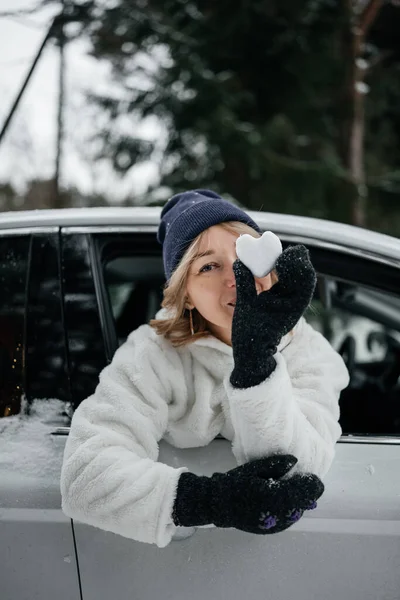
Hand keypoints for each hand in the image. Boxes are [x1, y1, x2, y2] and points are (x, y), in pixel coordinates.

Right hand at [172, 454, 323, 534]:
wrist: (218, 504)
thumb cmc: (235, 482)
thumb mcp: (254, 468)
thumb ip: (275, 464)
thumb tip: (294, 461)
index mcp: (273, 495)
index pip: (302, 492)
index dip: (312, 485)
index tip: (315, 478)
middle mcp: (276, 512)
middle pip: (302, 504)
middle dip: (308, 494)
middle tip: (311, 483)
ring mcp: (273, 524)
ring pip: (296, 514)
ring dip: (301, 503)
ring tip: (301, 492)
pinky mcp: (269, 529)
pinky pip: (287, 520)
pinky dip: (292, 511)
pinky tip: (290, 504)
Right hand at [230, 244, 316, 388]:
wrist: (254, 352)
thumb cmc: (250, 332)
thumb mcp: (245, 304)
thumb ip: (244, 281)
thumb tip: (239, 261)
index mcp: (290, 304)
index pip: (302, 277)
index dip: (294, 262)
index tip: (283, 254)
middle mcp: (297, 304)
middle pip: (306, 276)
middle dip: (298, 261)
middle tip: (289, 251)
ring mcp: (295, 305)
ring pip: (303, 280)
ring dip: (296, 267)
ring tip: (285, 256)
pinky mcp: (290, 306)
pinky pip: (295, 286)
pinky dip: (291, 275)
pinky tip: (280, 268)